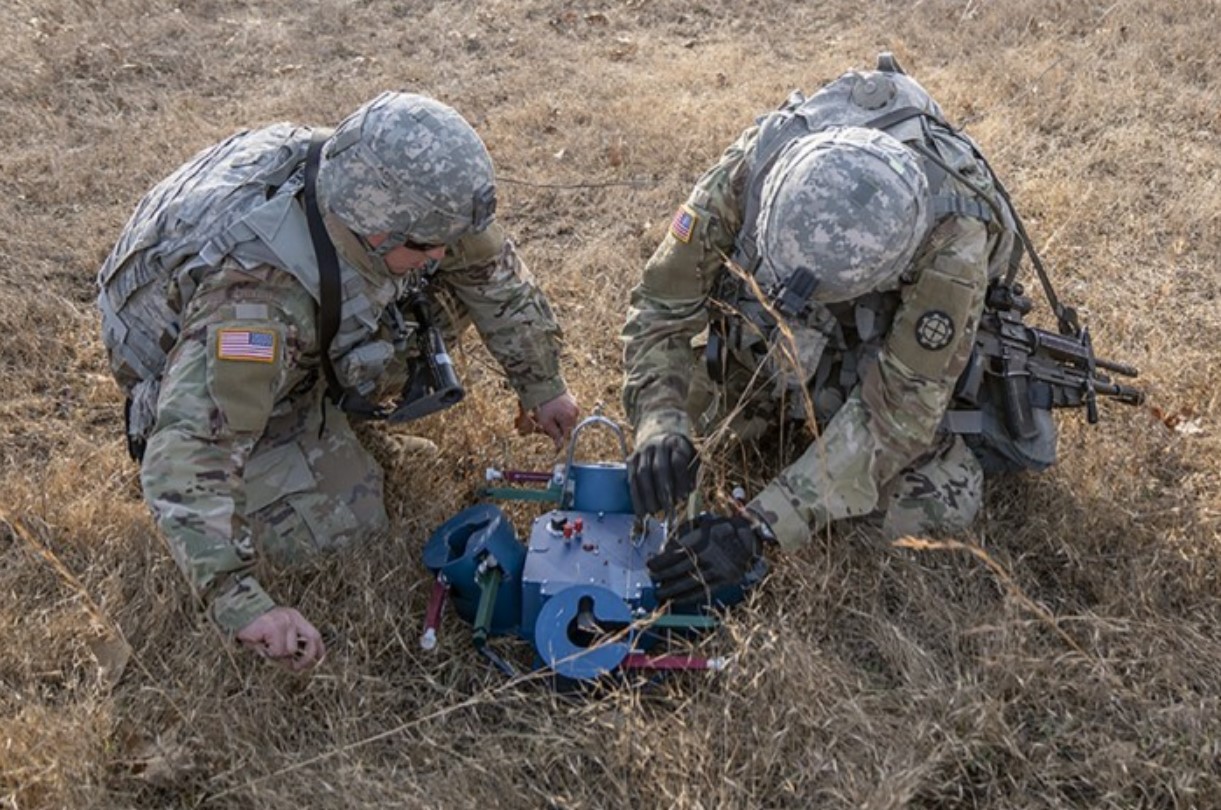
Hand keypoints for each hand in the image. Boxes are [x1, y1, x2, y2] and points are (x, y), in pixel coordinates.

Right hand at [235, 607, 325, 671]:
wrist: (237, 614)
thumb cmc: (254, 629)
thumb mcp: (275, 635)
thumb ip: (287, 643)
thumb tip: (298, 664)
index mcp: (295, 618)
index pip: (315, 634)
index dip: (319, 650)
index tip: (318, 662)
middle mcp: (293, 617)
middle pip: (313, 639)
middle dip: (307, 658)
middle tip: (297, 668)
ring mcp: (285, 621)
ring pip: (290, 650)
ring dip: (278, 656)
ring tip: (266, 649)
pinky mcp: (274, 627)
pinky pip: (278, 650)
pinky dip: (270, 654)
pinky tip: (262, 646)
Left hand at [518, 391, 579, 448]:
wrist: (543, 384)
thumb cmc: (543, 404)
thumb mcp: (546, 422)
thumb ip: (554, 434)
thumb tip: (560, 446)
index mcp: (570, 419)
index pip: (566, 435)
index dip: (559, 441)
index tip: (555, 449)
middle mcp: (575, 412)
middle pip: (566, 428)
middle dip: (556, 429)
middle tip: (542, 426)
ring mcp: (574, 405)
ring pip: (565, 420)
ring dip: (556, 421)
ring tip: (544, 416)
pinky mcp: (571, 400)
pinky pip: (565, 412)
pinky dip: (558, 414)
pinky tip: (549, 410)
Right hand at [627, 433, 699, 515]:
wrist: (658, 436)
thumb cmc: (679, 454)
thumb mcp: (691, 457)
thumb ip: (692, 474)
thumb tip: (688, 491)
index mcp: (676, 444)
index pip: (677, 462)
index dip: (680, 480)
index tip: (683, 497)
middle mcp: (658, 445)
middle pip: (658, 469)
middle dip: (662, 492)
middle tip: (668, 510)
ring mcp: (642, 451)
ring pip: (642, 474)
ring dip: (647, 496)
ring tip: (653, 512)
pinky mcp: (631, 459)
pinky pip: (631, 479)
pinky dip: (636, 496)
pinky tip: (640, 509)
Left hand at [647, 513, 761, 604]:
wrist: (752, 536)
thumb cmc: (723, 527)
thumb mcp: (704, 522)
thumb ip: (686, 533)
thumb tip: (667, 549)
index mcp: (704, 539)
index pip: (677, 553)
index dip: (661, 561)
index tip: (650, 566)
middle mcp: (711, 556)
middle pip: (682, 570)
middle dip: (665, 577)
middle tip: (653, 582)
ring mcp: (719, 570)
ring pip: (692, 583)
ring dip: (674, 591)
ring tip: (661, 594)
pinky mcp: (726, 580)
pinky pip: (705, 591)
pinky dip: (689, 597)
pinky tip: (678, 600)